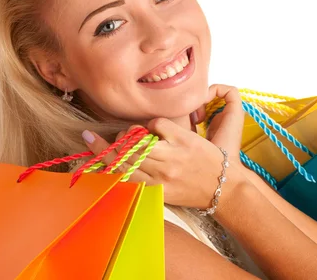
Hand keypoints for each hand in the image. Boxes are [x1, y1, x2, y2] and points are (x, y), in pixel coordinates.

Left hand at [80, 85, 246, 208]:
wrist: (225, 189)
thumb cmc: (212, 160)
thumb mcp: (195, 138)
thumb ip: (170, 131)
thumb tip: (146, 127)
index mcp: (183, 140)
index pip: (155, 123)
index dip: (147, 124)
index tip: (146, 128)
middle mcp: (171, 158)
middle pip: (135, 142)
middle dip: (121, 136)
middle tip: (108, 135)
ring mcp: (163, 177)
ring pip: (128, 161)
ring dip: (108, 151)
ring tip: (90, 142)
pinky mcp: (160, 193)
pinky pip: (131, 181)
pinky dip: (114, 172)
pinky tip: (100, 165)